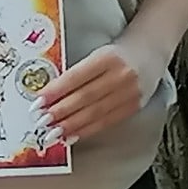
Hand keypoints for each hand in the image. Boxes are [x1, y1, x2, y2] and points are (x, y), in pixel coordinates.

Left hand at [38, 38, 163, 144]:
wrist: (149, 53)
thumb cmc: (116, 54)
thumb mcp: (96, 54)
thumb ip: (76, 73)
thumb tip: (49, 95)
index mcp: (107, 57)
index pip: (76, 77)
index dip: (56, 91)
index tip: (38, 102)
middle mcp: (121, 75)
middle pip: (85, 97)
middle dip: (60, 112)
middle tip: (42, 121)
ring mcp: (129, 93)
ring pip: (95, 113)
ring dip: (71, 125)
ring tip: (52, 133)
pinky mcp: (133, 107)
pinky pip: (106, 122)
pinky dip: (86, 130)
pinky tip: (71, 135)